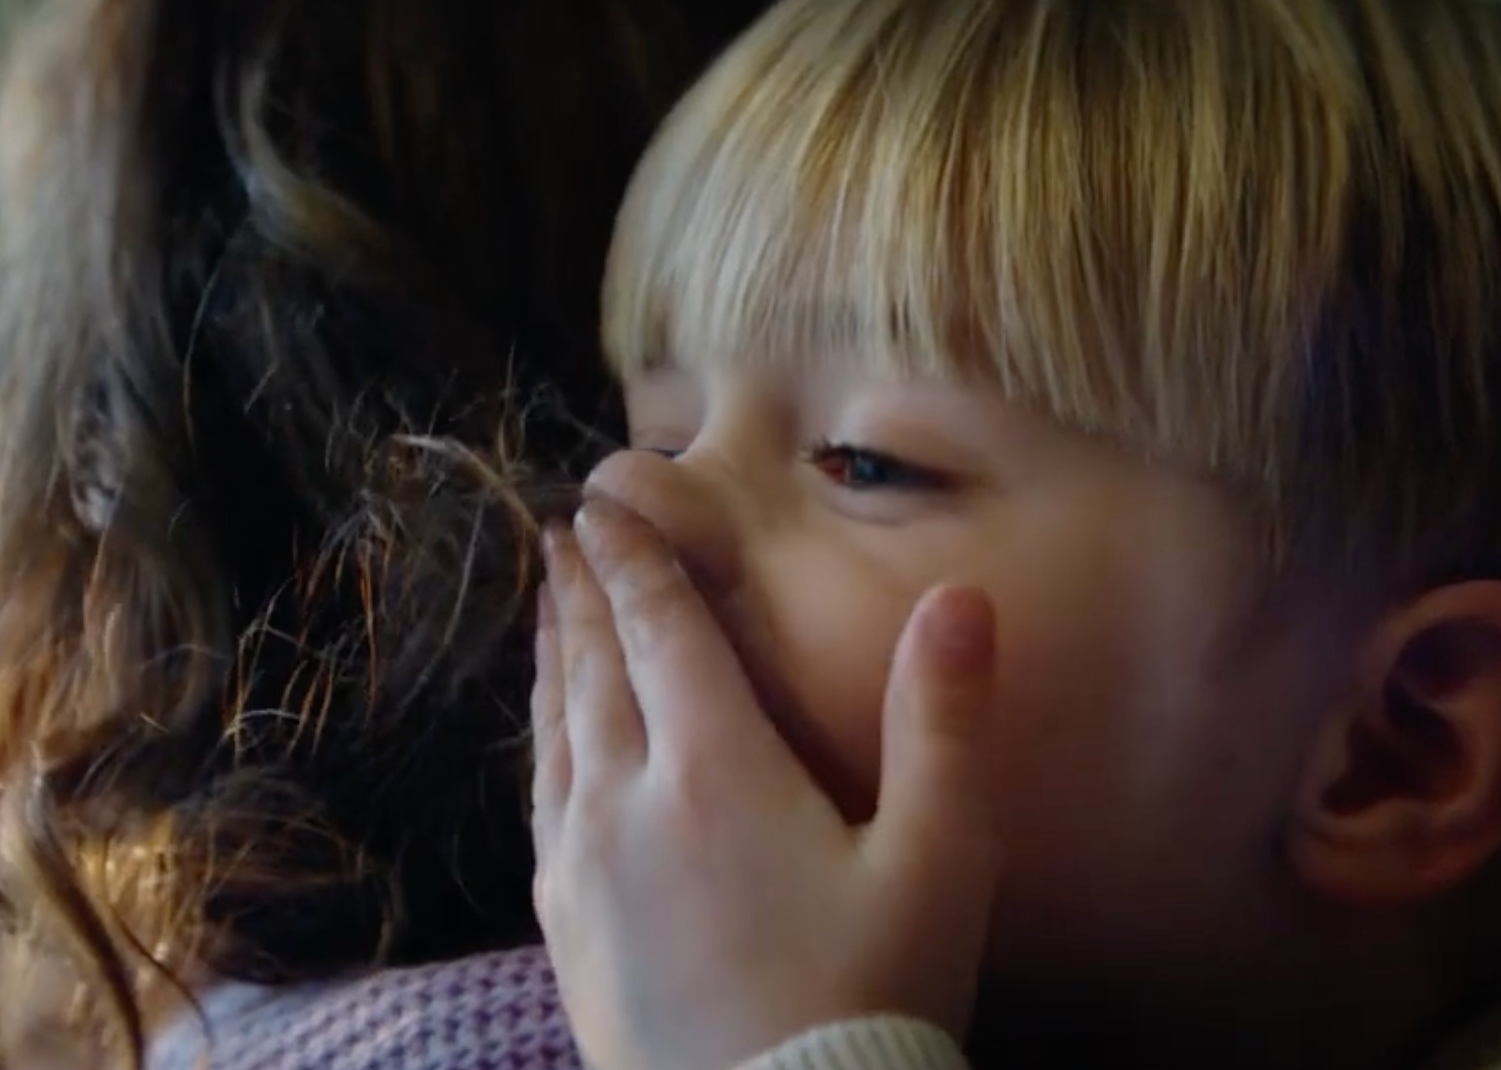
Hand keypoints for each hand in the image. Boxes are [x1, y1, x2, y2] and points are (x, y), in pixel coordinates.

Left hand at [530, 497, 1001, 1069]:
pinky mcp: (568, 935)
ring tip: (546, 612)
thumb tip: (960, 599)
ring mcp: (585, 873)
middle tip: (561, 535)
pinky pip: (540, 808)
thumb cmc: (872, 997)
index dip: (634, 561)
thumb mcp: (937, 863)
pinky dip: (540, 748)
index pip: (662, 634)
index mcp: (716, 771)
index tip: (602, 504)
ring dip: (552, 662)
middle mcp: (629, 805)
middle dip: (583, 595)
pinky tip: (546, 750)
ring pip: (555, 736)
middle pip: (596, 672)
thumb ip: (945, 725)